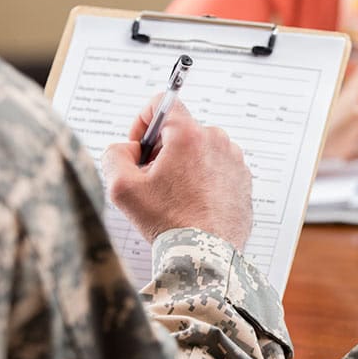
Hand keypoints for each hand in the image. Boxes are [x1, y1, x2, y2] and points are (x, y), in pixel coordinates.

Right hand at [101, 96, 252, 249]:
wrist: (205, 255)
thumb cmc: (169, 223)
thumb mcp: (122, 187)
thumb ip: (114, 155)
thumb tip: (127, 149)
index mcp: (189, 135)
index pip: (162, 102)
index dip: (142, 122)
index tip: (139, 148)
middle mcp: (216, 140)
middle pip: (180, 131)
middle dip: (162, 152)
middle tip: (154, 183)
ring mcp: (234, 160)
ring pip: (198, 151)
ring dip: (183, 167)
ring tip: (175, 198)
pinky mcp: (243, 179)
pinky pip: (216, 168)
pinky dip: (202, 180)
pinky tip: (193, 204)